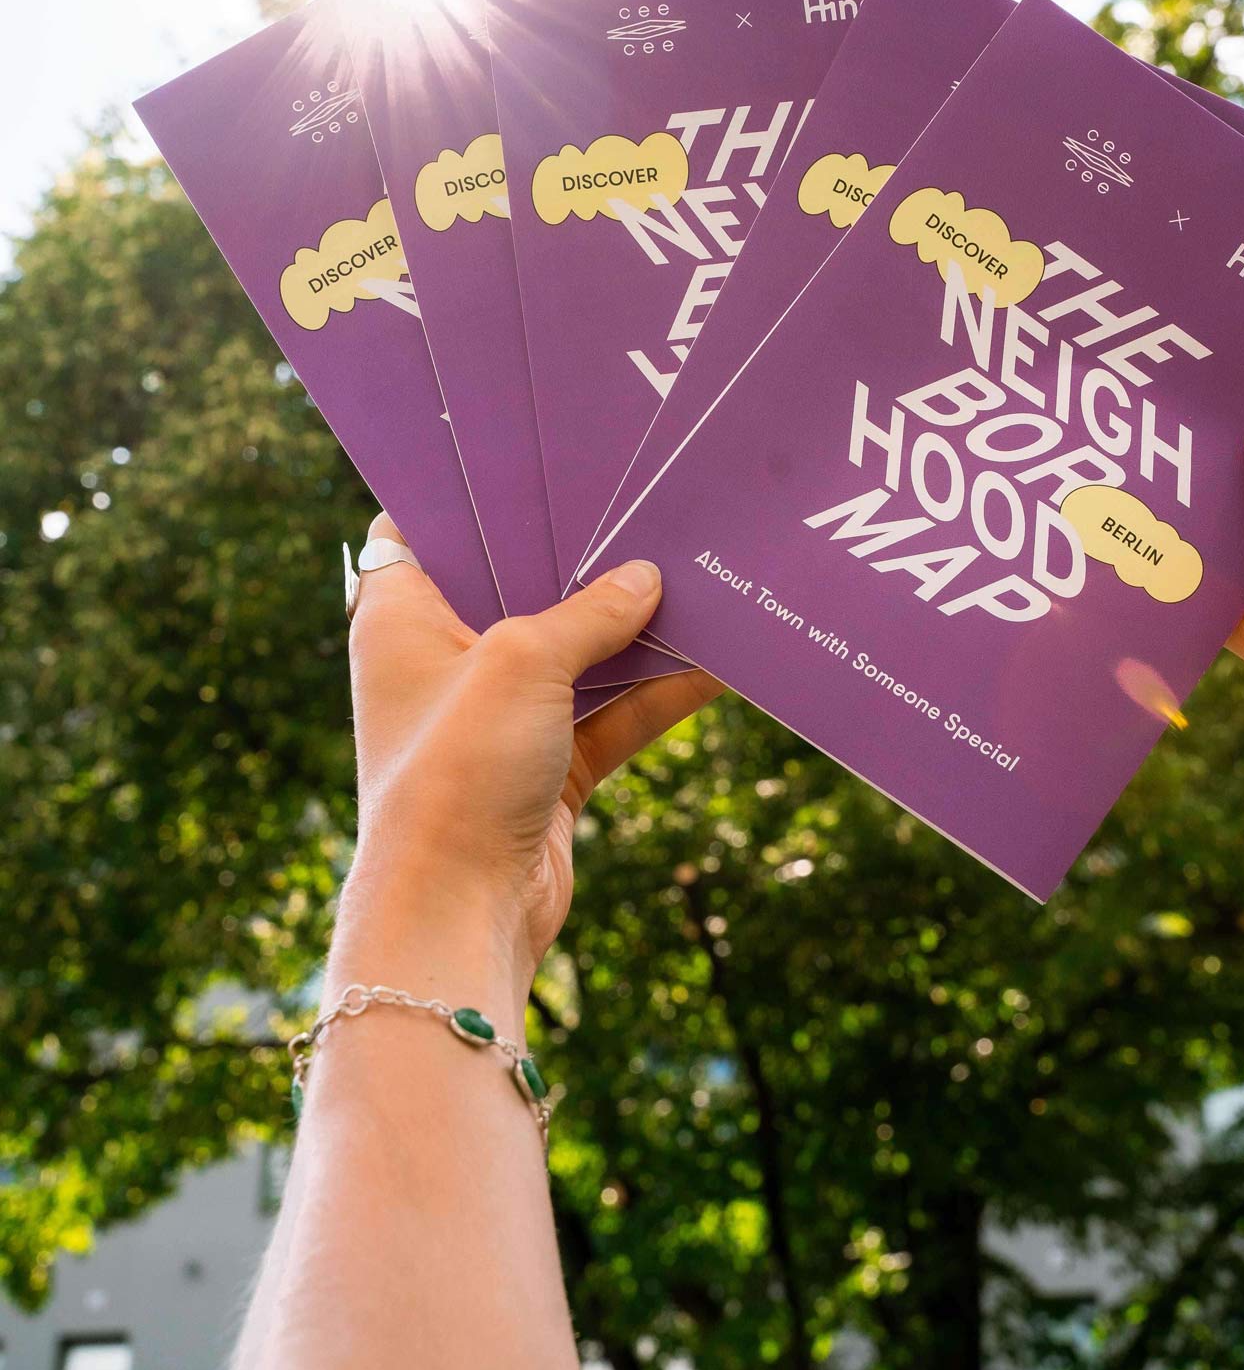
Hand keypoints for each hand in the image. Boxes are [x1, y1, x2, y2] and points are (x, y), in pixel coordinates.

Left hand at [341, 515, 718, 1005]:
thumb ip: (591, 612)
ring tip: (695, 569)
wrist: (461, 916)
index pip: (419, 528)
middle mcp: (443, 661)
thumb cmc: (459, 773)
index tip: (529, 454)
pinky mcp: (545, 770)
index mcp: (400, 618)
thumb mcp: (525, 662)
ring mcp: (496, 719)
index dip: (467, 492)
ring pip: (575, 651)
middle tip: (637, 501)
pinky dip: (656, 691)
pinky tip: (716, 659)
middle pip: (514, 585)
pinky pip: (610, 713)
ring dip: (630, 625)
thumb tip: (647, 579)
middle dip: (577, 555)